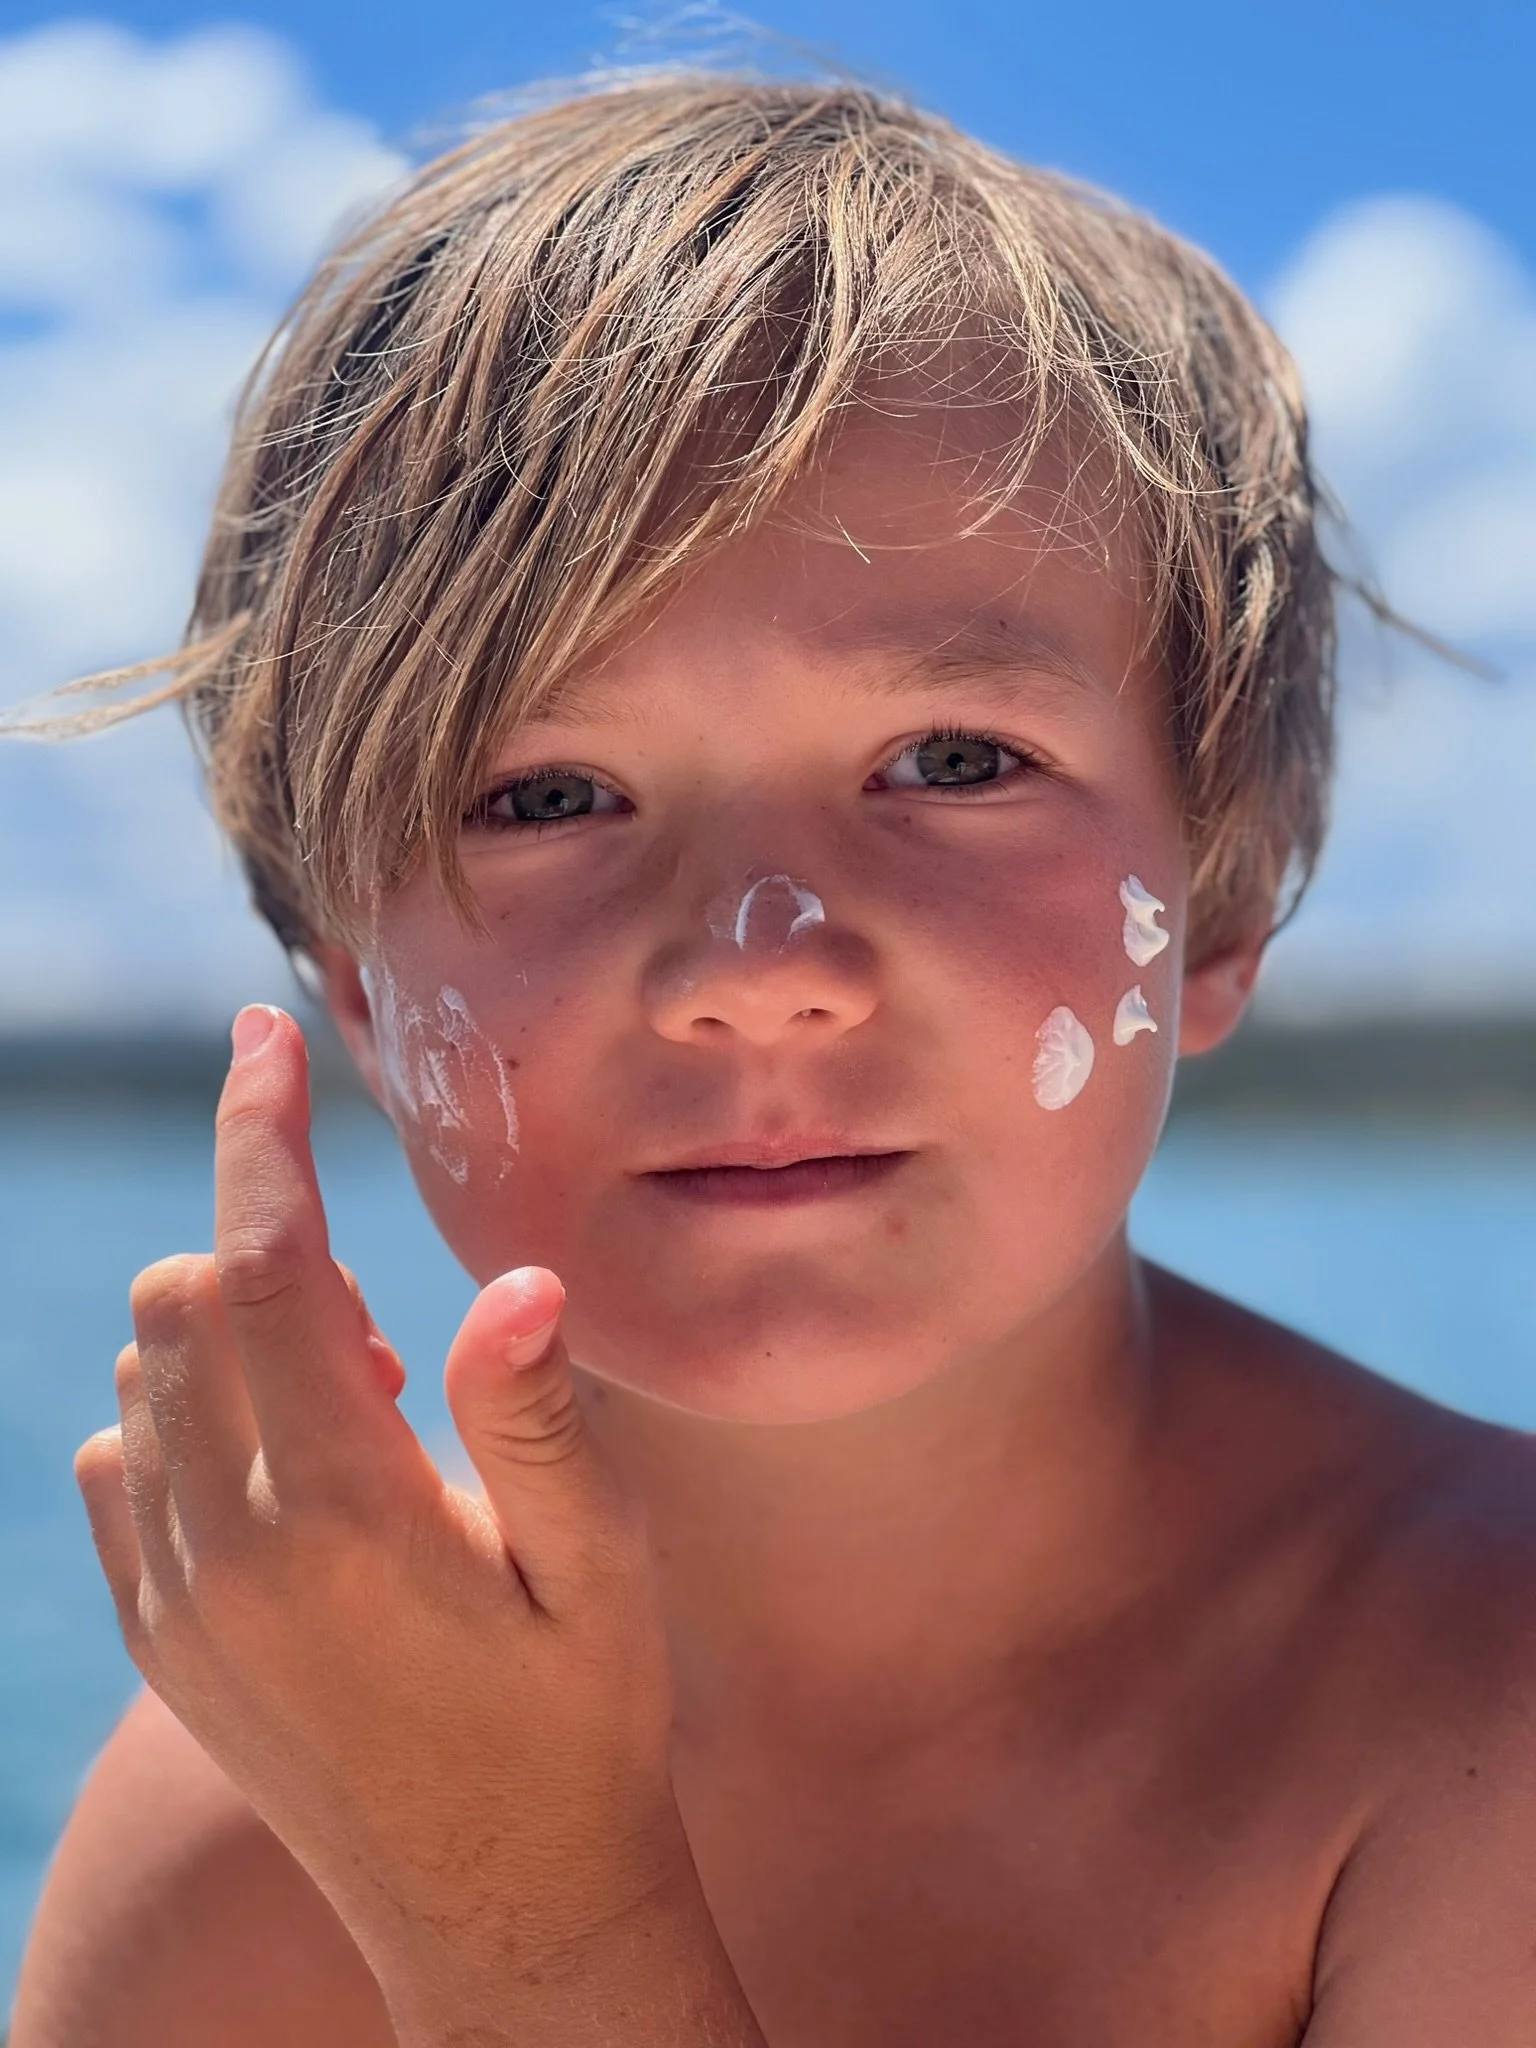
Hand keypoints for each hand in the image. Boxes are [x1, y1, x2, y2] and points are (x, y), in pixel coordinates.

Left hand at [74, 1005, 763, 2046]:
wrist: (500, 1911)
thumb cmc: (580, 1725)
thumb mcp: (601, 1571)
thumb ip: (538, 1419)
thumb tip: (513, 1281)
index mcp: (344, 1512)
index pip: (266, 1266)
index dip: (263, 1133)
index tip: (262, 1034)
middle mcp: (230, 1548)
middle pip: (183, 1299)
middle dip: (266, 1250)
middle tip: (394, 1348)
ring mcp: (178, 1601)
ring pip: (143, 1374)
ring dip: (231, 1335)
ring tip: (362, 1416)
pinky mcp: (162, 1643)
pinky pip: (115, 1464)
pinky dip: (178, 1416)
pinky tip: (286, 1475)